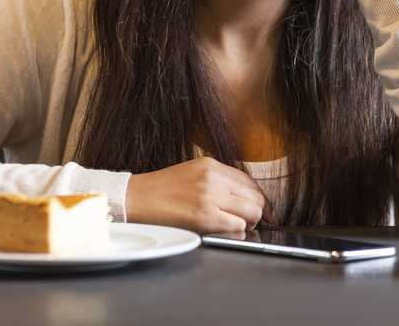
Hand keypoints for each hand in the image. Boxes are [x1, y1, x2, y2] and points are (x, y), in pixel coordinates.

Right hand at [124, 156, 273, 232]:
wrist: (136, 198)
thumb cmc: (161, 190)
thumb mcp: (193, 173)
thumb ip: (218, 181)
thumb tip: (243, 198)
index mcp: (211, 165)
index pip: (249, 182)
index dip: (259, 198)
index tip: (262, 209)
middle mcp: (213, 178)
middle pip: (255, 197)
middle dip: (256, 212)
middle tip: (248, 222)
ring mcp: (209, 196)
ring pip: (251, 212)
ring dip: (247, 224)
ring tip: (235, 227)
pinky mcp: (204, 216)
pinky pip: (236, 227)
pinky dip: (236, 233)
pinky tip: (226, 232)